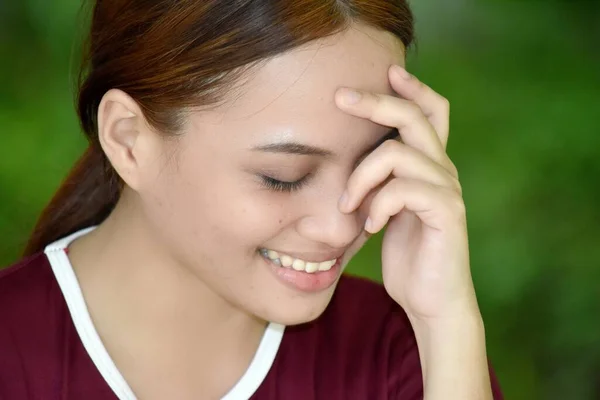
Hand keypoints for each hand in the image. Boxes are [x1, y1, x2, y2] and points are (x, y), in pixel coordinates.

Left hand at [335, 65, 479, 323]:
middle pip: (415, 116)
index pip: (430, 112)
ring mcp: (447, 191)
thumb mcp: (386, 209)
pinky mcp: (447, 214)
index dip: (412, 88)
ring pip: (399, 154)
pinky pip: (405, 191)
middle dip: (375, 102)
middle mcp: (442, 170)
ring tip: (347, 206)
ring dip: (362, 177)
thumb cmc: (405, 253)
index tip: (384, 72)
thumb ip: (379, 181)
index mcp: (428, 165)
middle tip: (339, 97)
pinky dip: (378, 205)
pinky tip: (371, 227)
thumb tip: (346, 156)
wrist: (429, 299)